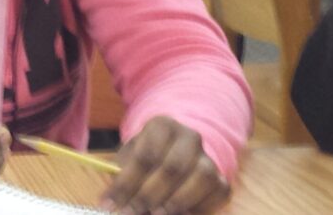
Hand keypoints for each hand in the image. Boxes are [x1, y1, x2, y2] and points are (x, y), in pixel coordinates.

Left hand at [103, 116, 230, 214]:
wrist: (173, 156)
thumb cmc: (144, 158)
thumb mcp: (127, 160)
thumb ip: (120, 178)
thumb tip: (110, 203)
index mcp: (162, 126)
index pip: (145, 155)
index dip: (127, 183)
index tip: (111, 203)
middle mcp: (189, 137)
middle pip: (173, 167)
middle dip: (149, 195)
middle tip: (131, 212)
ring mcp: (208, 158)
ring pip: (201, 178)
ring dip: (176, 202)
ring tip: (155, 213)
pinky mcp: (222, 180)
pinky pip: (217, 194)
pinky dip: (198, 208)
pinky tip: (176, 214)